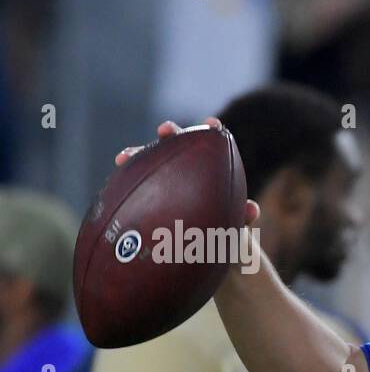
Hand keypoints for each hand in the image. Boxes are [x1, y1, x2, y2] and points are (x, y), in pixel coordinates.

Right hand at [116, 117, 260, 228]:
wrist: (203, 246)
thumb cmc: (224, 230)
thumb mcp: (234, 223)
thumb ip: (243, 215)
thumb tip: (252, 210)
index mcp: (208, 170)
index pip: (210, 145)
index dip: (210, 132)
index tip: (212, 124)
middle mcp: (184, 168)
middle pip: (176, 146)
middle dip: (170, 135)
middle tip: (166, 130)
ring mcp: (163, 178)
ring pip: (149, 162)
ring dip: (137, 156)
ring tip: (125, 157)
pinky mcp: (146, 193)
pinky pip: (134, 184)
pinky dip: (125, 179)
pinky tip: (116, 174)